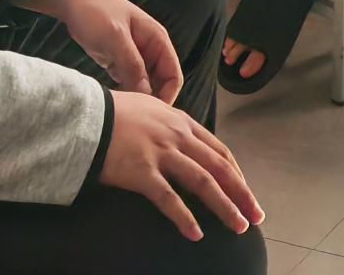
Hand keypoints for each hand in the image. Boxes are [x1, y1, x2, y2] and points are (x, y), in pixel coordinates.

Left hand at [10, 0, 182, 104]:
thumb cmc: (98, 12)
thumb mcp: (116, 38)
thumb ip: (133, 65)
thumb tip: (146, 96)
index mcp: (157, 41)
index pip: (173, 75)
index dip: (168, 96)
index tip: (153, 115)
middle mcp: (150, 51)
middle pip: (160, 84)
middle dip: (152, 101)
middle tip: (135, 118)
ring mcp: (134, 58)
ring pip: (143, 86)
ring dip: (136, 100)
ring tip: (123, 114)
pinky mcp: (118, 63)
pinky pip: (128, 84)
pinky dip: (124, 94)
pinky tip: (113, 104)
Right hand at [100, 91, 262, 242]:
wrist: (87, 116)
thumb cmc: (115, 113)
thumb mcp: (151, 109)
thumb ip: (169, 124)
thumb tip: (181, 138)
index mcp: (183, 122)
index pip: (219, 151)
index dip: (237, 174)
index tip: (246, 192)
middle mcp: (178, 137)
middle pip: (219, 168)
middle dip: (241, 194)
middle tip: (255, 216)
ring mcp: (162, 153)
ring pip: (203, 182)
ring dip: (224, 207)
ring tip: (238, 227)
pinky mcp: (143, 171)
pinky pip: (168, 198)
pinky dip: (184, 217)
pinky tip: (195, 234)